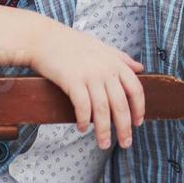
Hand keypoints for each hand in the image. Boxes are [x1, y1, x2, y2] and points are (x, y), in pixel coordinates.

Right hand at [27, 21, 146, 149]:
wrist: (43, 38)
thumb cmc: (72, 43)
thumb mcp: (102, 47)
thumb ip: (122, 58)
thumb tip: (140, 68)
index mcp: (115, 63)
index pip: (135, 89)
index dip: (139, 108)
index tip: (138, 123)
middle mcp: (105, 70)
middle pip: (121, 104)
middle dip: (124, 127)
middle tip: (126, 143)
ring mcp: (89, 75)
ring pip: (102, 109)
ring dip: (104, 130)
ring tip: (104, 144)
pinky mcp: (72, 81)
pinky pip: (82, 106)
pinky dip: (84, 120)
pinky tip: (83, 128)